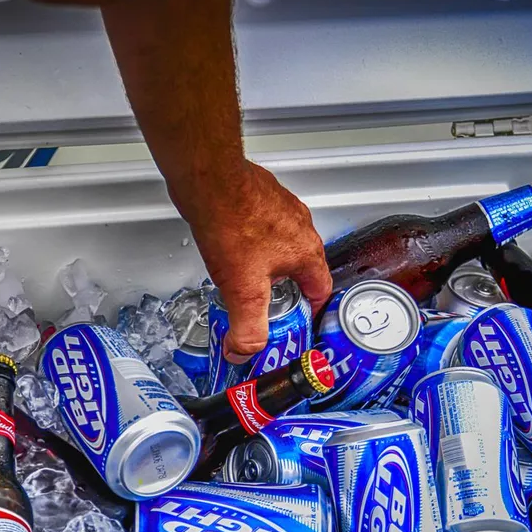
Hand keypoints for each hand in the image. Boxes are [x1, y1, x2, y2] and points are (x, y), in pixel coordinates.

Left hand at [170, 161, 331, 363]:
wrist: (210, 179)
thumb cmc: (232, 223)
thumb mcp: (242, 290)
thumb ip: (247, 328)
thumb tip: (244, 352)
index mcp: (306, 251)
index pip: (321, 290)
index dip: (311, 311)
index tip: (300, 322)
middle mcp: (301, 227)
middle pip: (303, 268)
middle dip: (287, 289)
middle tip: (269, 305)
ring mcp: (282, 208)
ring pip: (284, 245)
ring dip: (270, 263)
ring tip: (248, 278)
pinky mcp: (261, 197)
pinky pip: (265, 226)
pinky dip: (254, 242)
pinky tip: (233, 247)